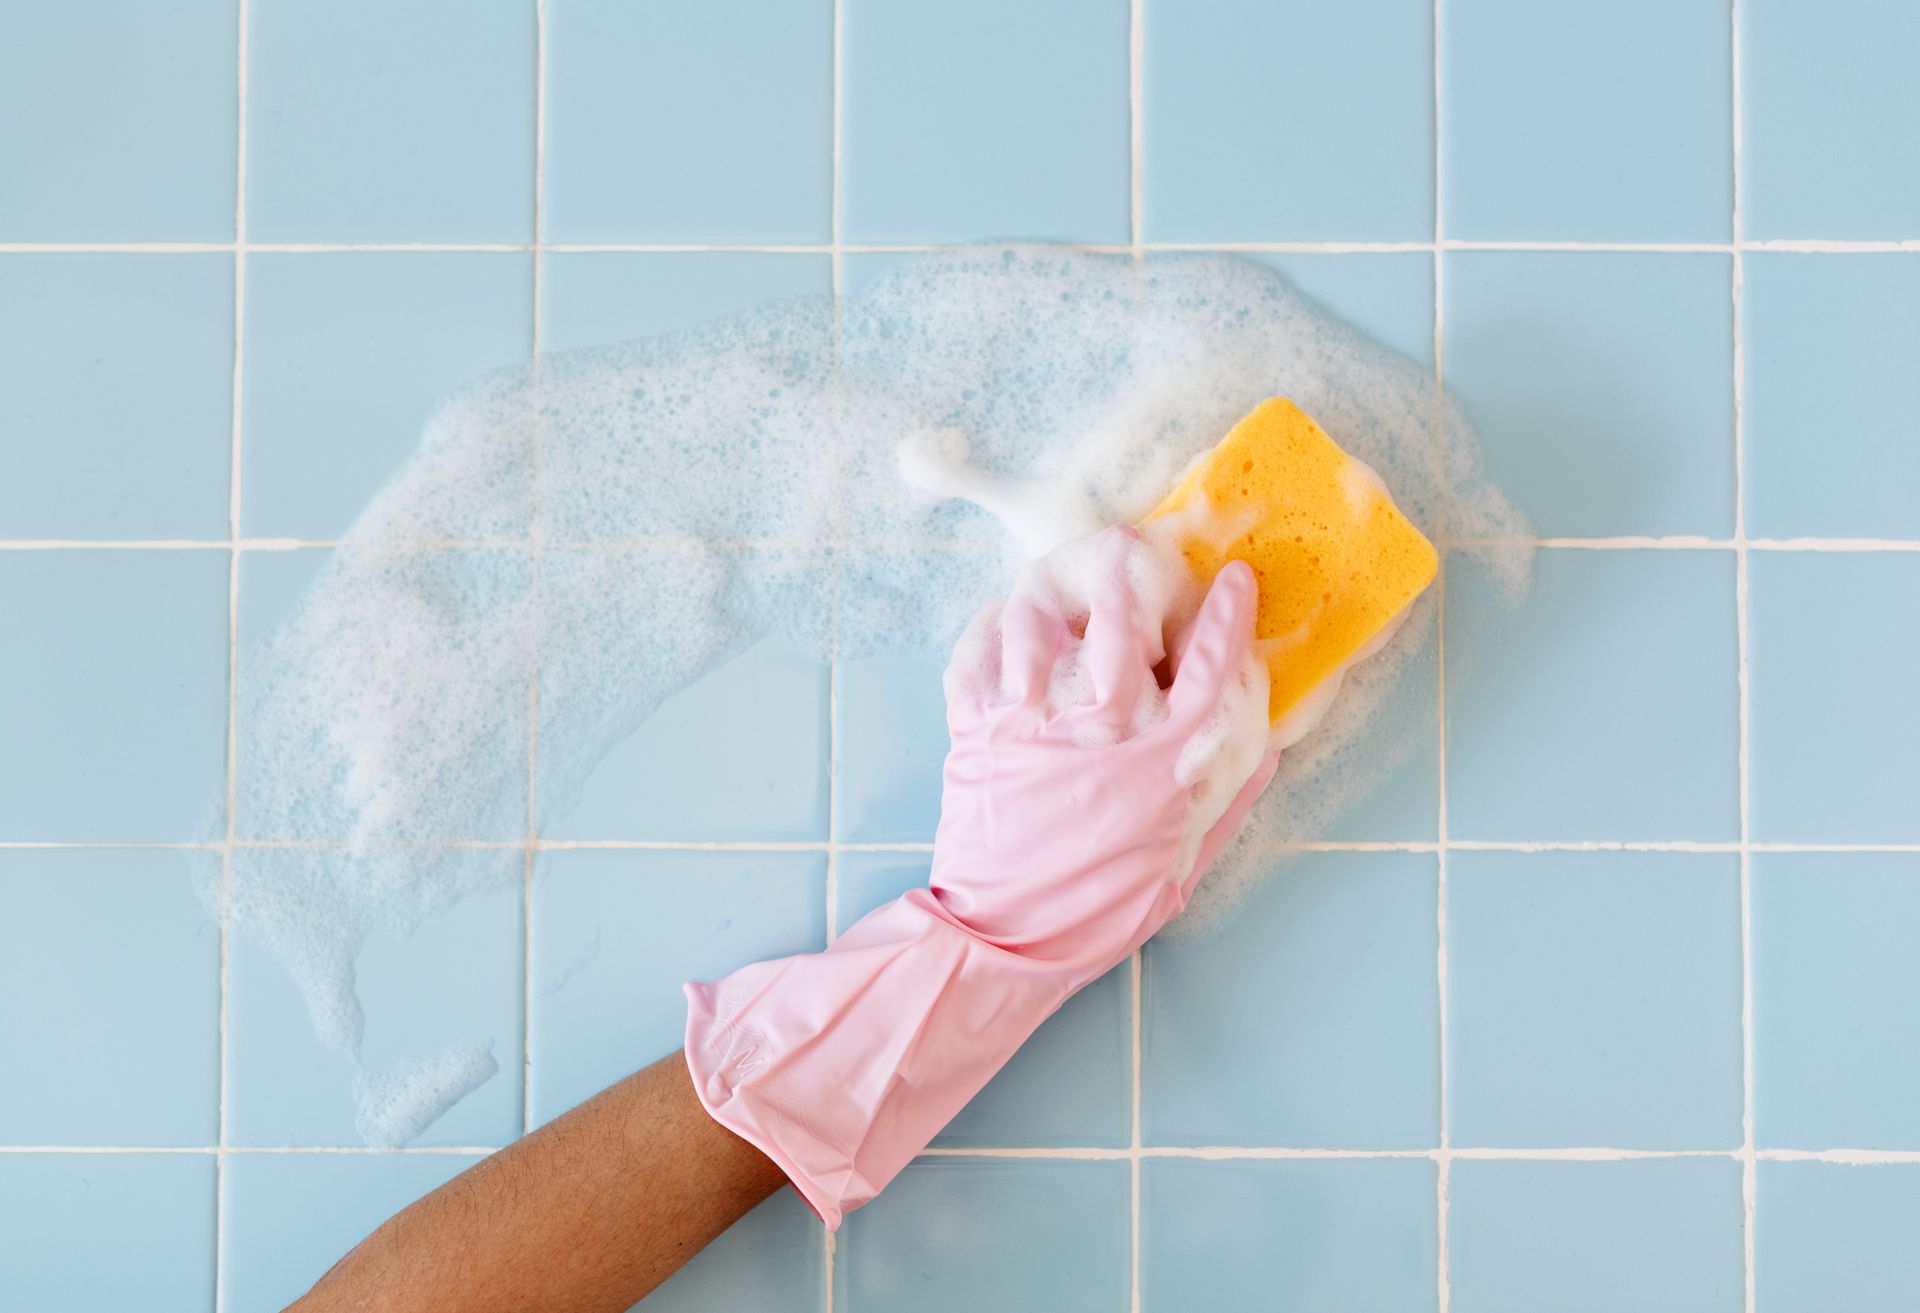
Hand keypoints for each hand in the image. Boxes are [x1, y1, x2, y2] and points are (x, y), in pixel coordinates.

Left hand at [932, 524, 1276, 968]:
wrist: (1007, 939)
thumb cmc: (1101, 908)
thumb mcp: (1185, 863)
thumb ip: (1226, 798)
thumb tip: (1262, 747)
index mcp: (1164, 762)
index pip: (1212, 664)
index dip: (1229, 614)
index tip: (1236, 579)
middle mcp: (1102, 730)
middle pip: (1121, 616)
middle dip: (1132, 566)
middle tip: (1135, 545)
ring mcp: (1034, 724)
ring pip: (1042, 621)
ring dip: (1053, 589)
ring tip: (1060, 577)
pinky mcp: (978, 730)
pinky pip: (977, 654)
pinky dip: (989, 627)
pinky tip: (1004, 619)